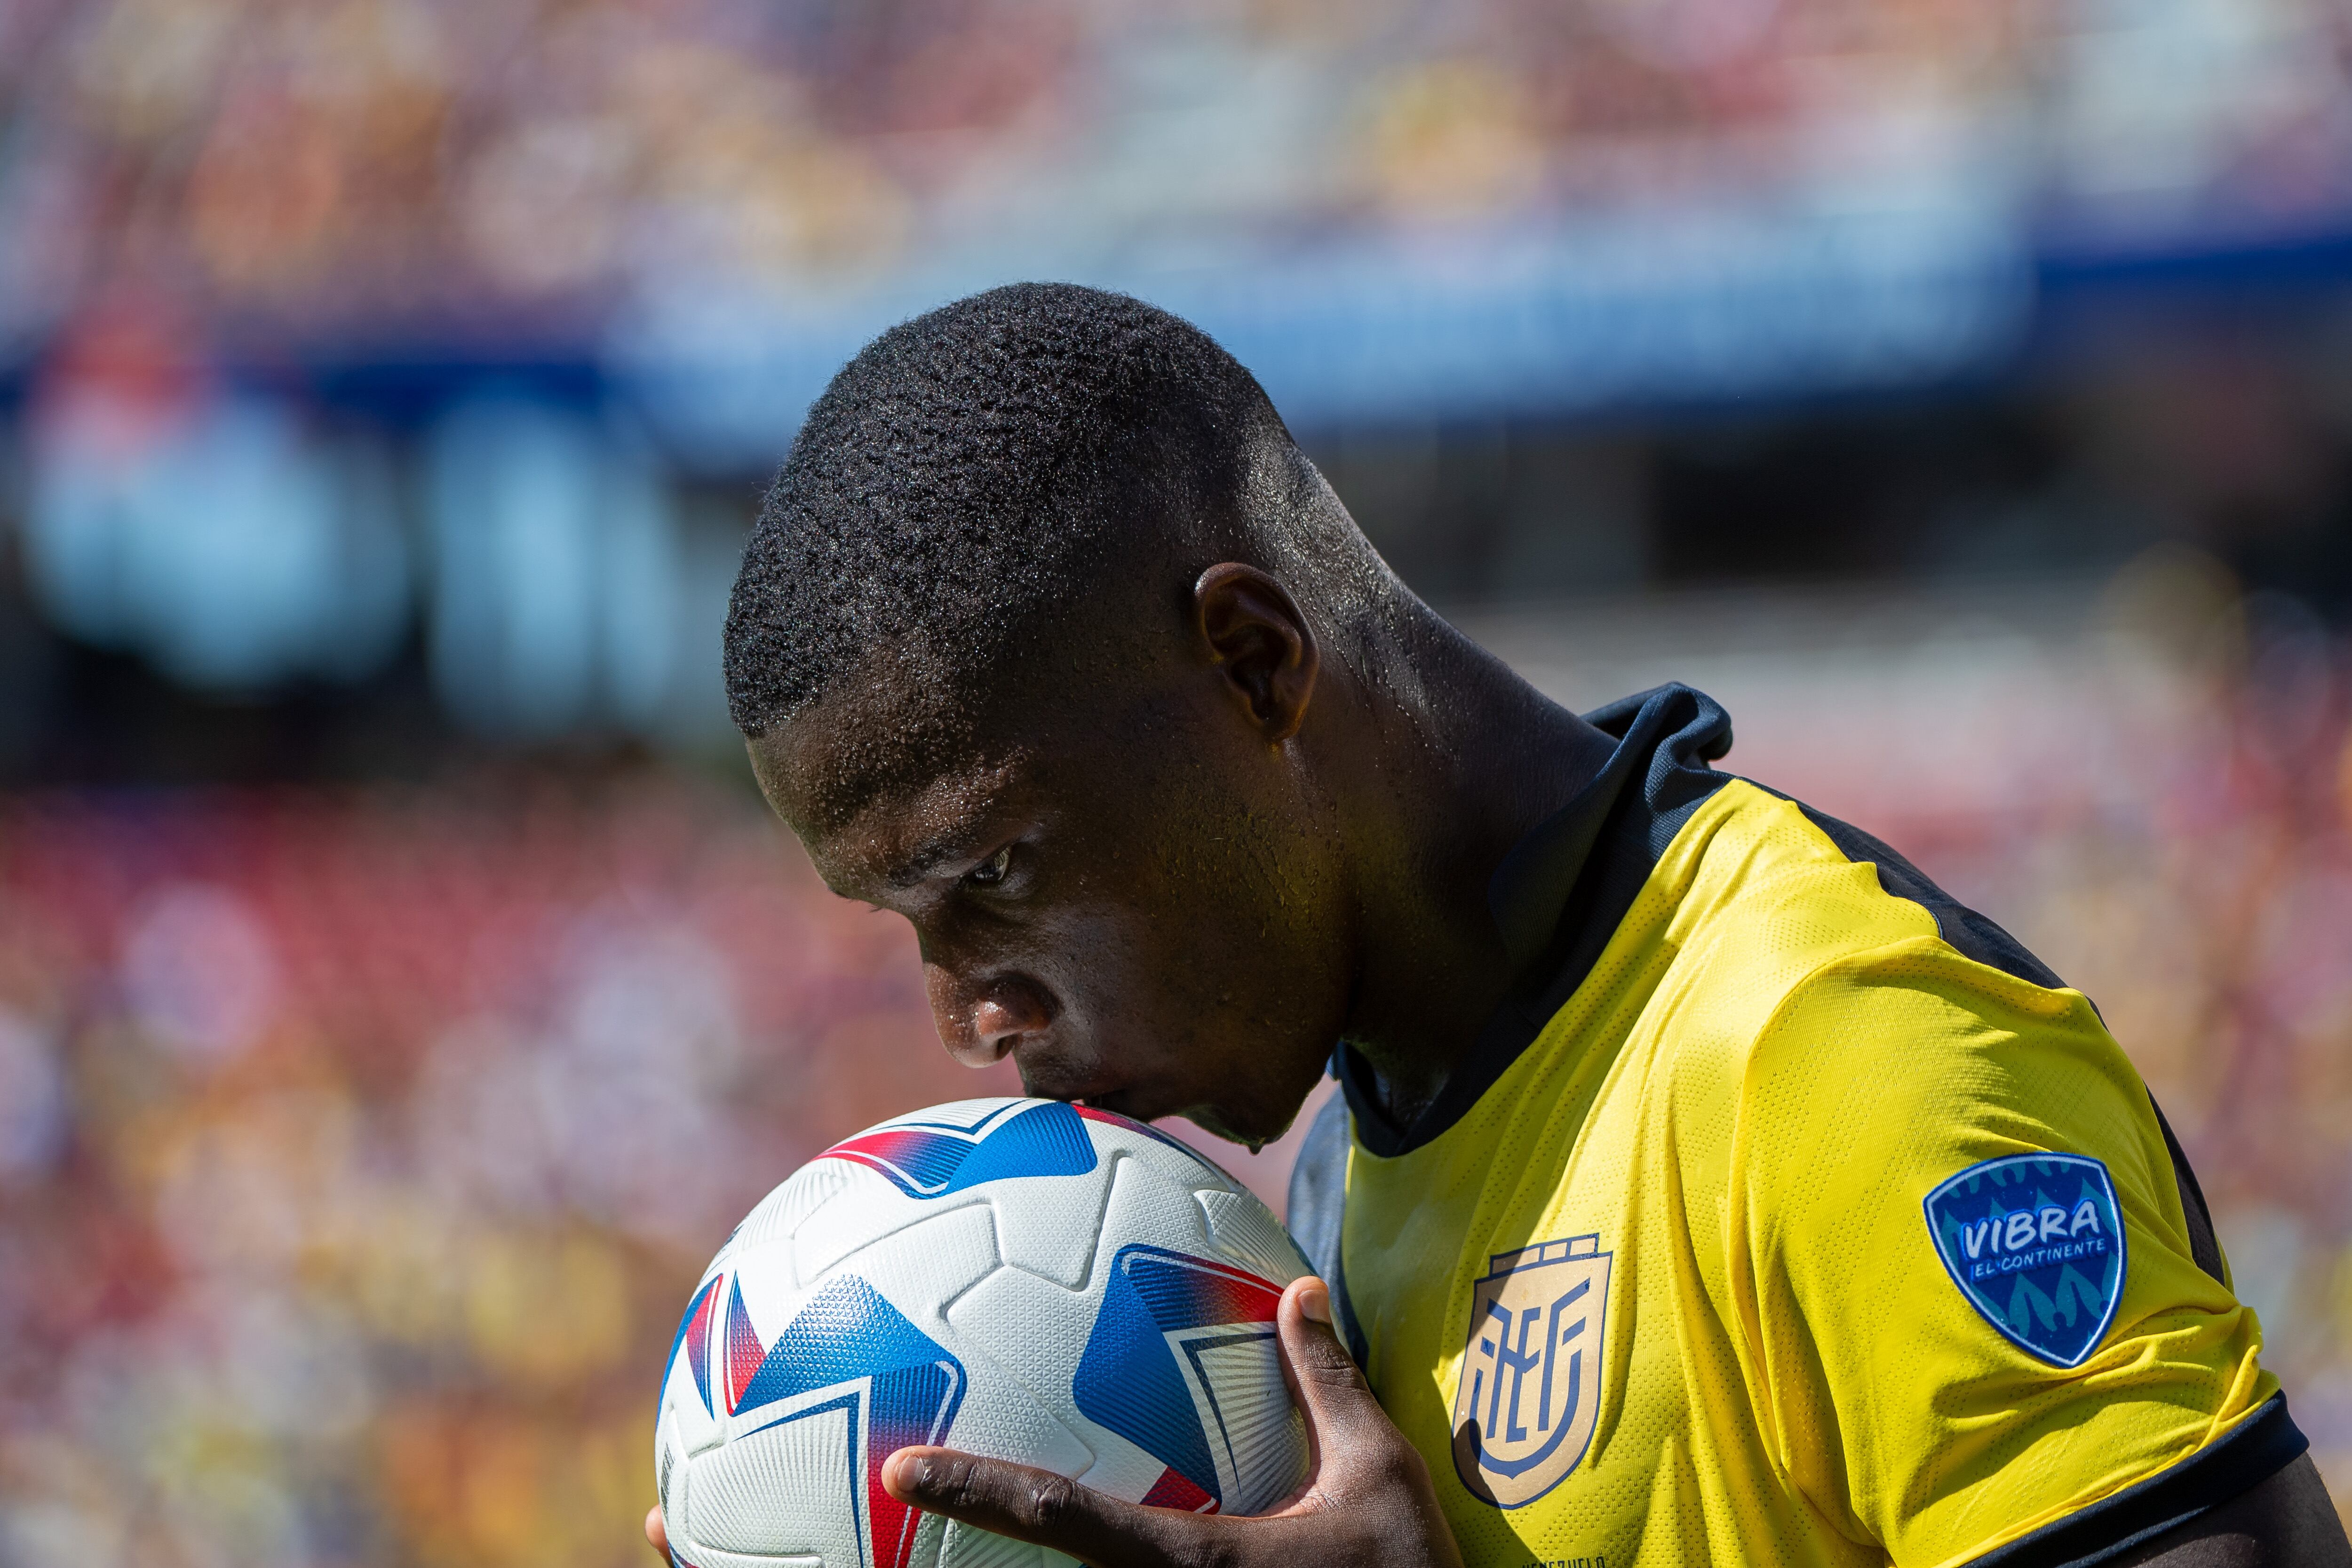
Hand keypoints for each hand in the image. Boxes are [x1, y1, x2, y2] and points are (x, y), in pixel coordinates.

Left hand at [881, 1276, 1463, 1567]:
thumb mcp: (1380, 1473)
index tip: (900, 1468)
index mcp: (1192, 1561)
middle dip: (964, 1543)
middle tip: (885, 1491)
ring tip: (927, 1540)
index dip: (974, 1487)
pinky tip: (1067, 1549)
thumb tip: (1301, 1289)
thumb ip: (1330, 1384)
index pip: (1059, 1516)